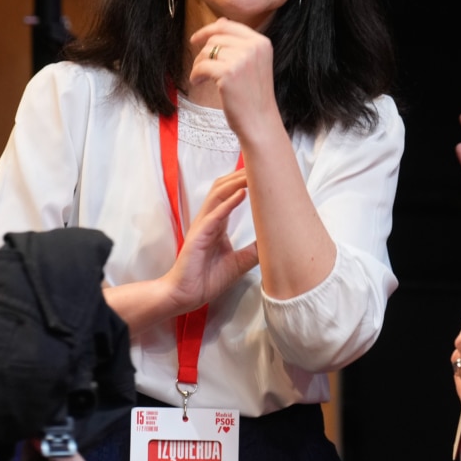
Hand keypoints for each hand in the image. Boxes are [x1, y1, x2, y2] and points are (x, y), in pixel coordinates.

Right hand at [162, 169, 259, 312]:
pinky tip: (242, 194)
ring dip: (236, 182)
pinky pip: (214, 215)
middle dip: (240, 174)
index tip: (262, 171)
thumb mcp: (239, 263)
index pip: (230, 194)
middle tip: (260, 164)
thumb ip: (254, 250)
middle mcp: (209, 220)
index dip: (244, 181)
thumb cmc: (206, 279)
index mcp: (217, 224)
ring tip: (253, 173)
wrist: (185, 296)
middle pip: (223, 187)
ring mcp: (202, 226)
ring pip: (218, 195)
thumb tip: (275, 242)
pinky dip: (228, 203)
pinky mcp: (198, 236)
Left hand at [188, 18, 281, 142]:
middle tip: (201, 69)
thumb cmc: (253, 96)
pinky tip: (197, 82)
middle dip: (203, 53)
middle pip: (216, 39)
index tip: (195, 39)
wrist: (260, 122)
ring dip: (199, 65)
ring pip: (207, 51)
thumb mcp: (252, 64)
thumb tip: (221, 20)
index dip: (209, 30)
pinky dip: (195, 74)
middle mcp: (253, 47)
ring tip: (201, 78)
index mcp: (261, 42)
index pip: (229, 26)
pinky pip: (202, 66)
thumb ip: (239, 42)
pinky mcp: (229, 73)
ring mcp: (242, 59)